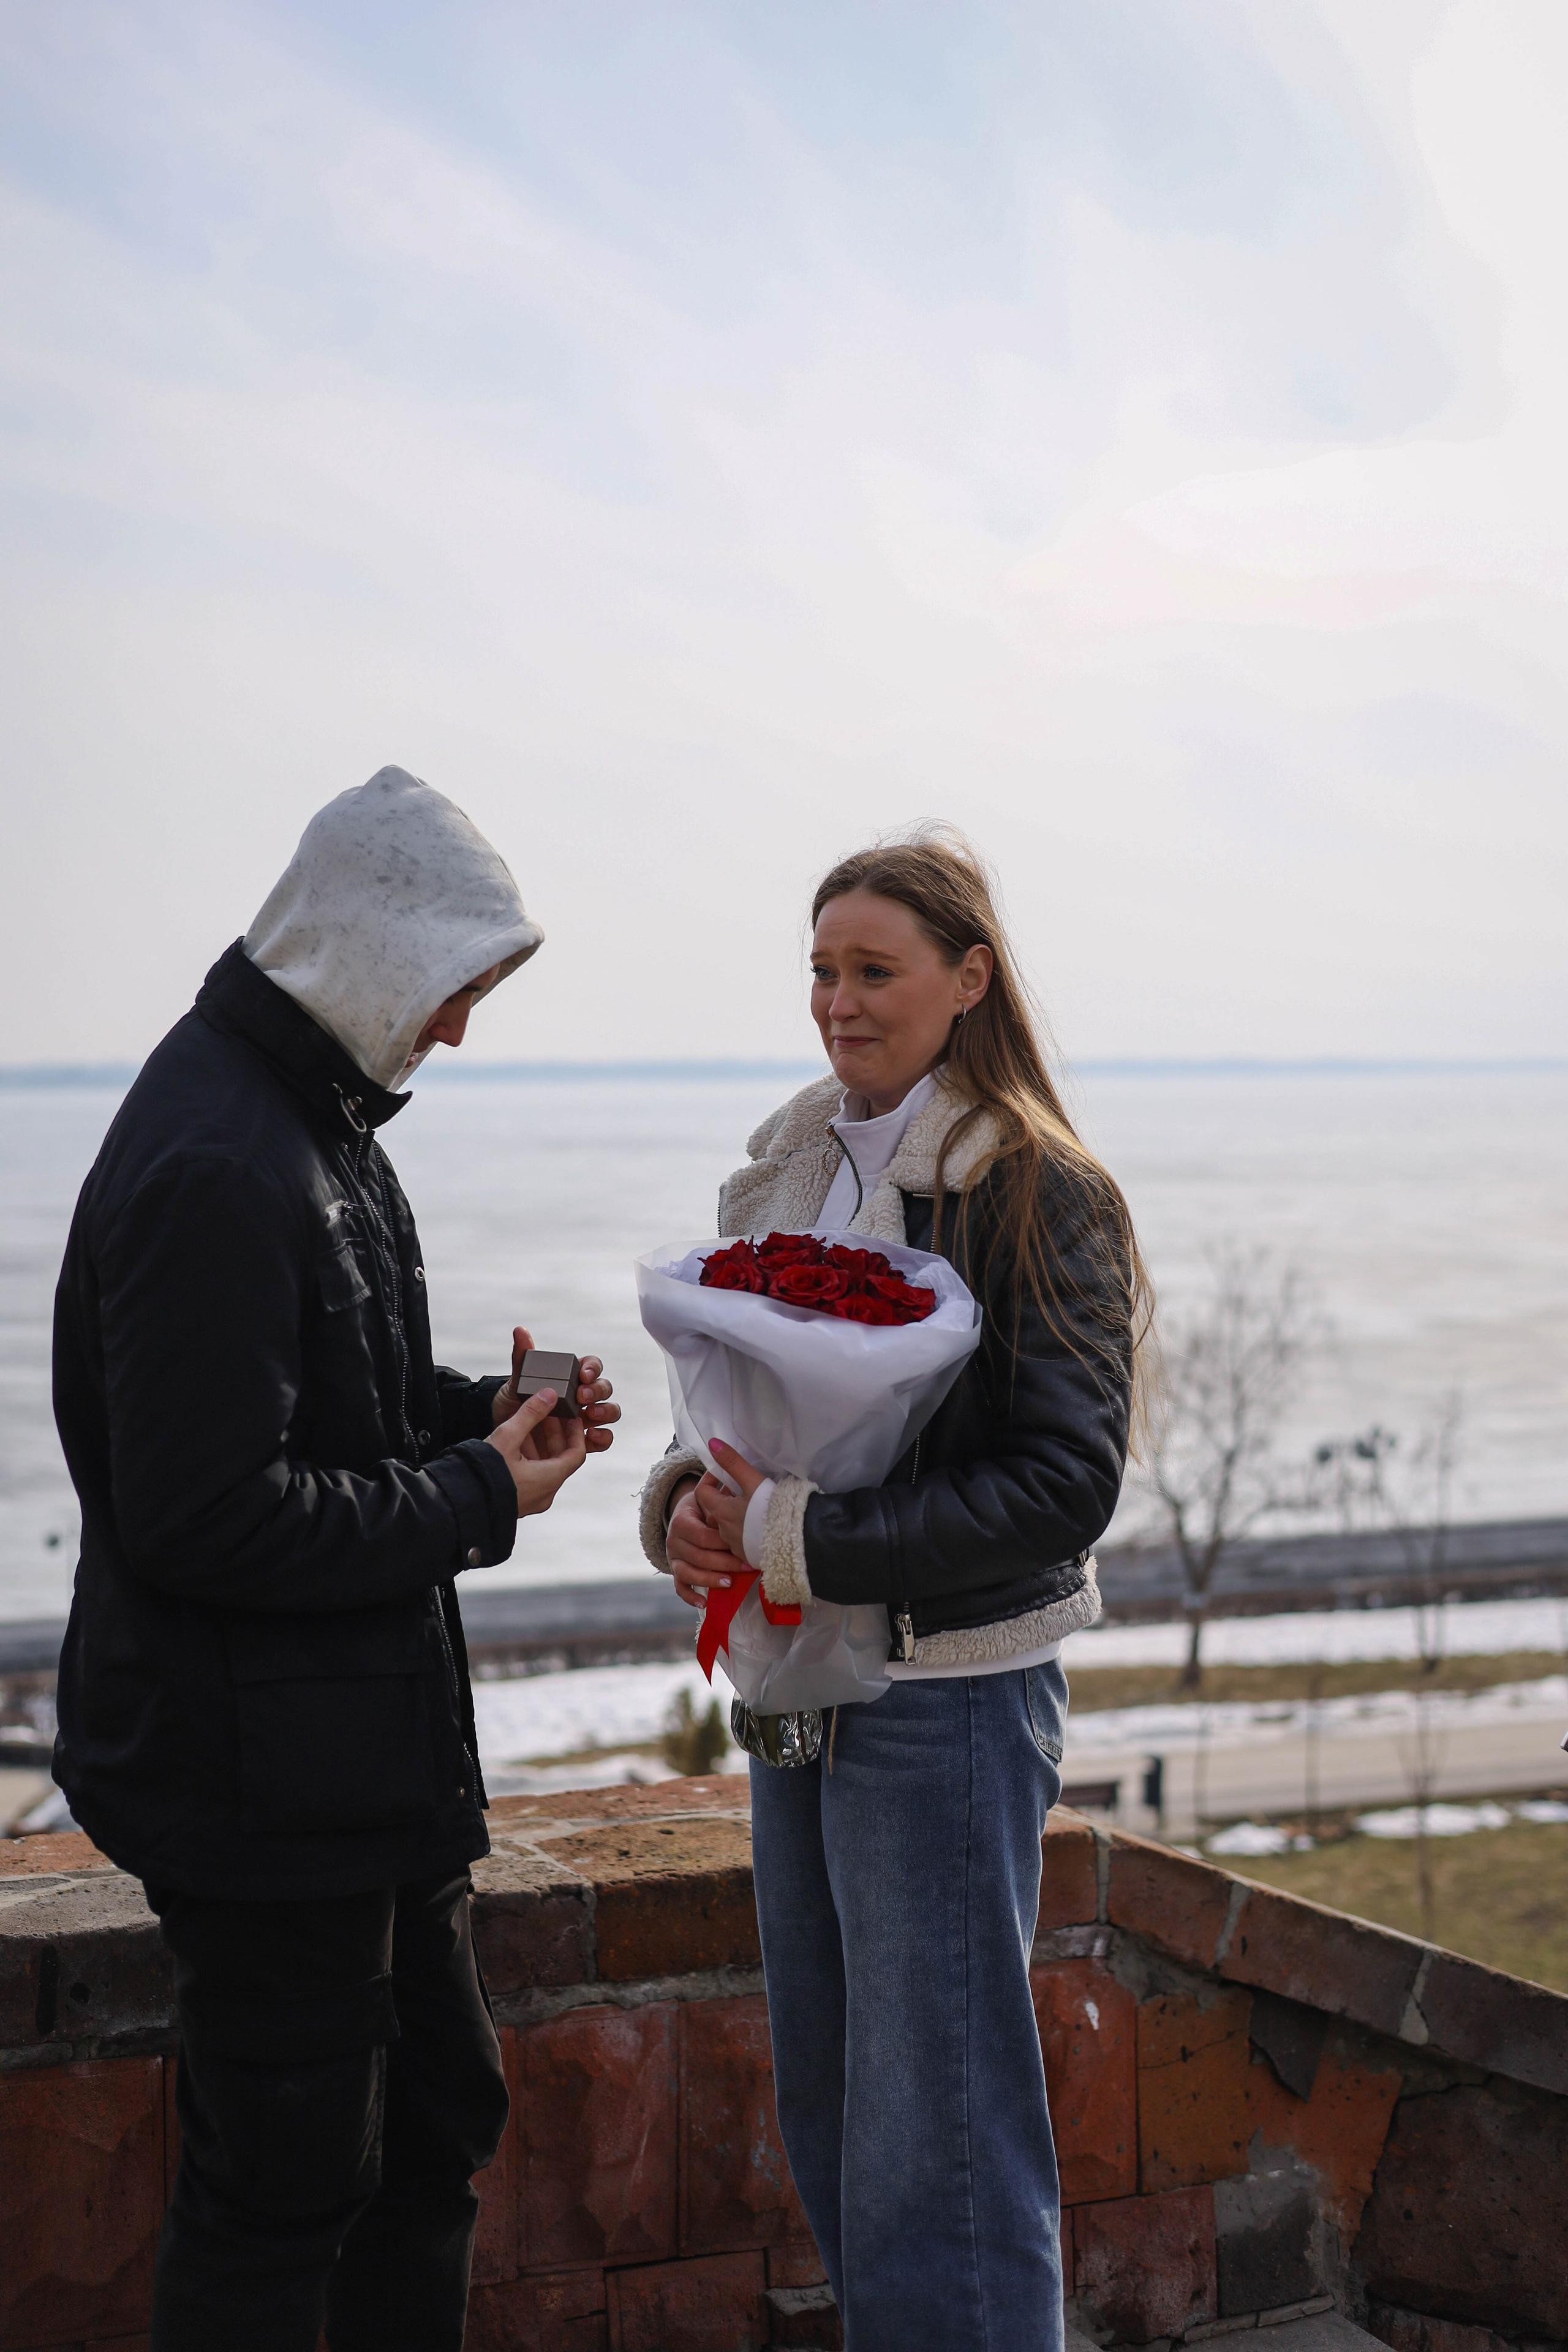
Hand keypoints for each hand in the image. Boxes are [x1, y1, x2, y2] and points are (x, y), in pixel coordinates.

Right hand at [485, 1386, 587, 1517]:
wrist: (458, 1501)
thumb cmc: (483, 1473)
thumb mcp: (508, 1437)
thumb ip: (530, 1413)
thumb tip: (548, 1395)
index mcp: (549, 1479)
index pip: (577, 1453)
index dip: (576, 1432)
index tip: (572, 1417)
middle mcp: (544, 1493)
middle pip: (560, 1459)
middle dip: (554, 1434)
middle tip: (548, 1414)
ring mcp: (531, 1500)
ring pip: (545, 1467)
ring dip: (539, 1445)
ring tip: (528, 1423)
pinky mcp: (517, 1501)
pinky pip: (532, 1477)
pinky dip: (529, 1458)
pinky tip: (515, 1442)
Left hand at [492, 1326, 619, 1452]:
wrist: (506, 1430)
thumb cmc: (514, 1401)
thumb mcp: (517, 1380)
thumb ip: (522, 1357)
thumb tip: (520, 1330)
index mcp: (571, 1377)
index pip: (592, 1366)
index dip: (593, 1368)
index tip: (583, 1375)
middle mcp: (582, 1396)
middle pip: (604, 1388)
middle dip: (597, 1391)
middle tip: (581, 1396)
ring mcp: (585, 1418)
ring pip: (610, 1411)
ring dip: (606, 1412)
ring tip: (590, 1415)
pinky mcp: (583, 1440)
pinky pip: (603, 1439)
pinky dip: (603, 1437)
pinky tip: (591, 1437)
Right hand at [665, 1477, 743, 1610]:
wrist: (684, 1517)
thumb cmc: (703, 1507)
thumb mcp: (706, 1494)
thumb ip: (715, 1486)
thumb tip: (727, 1467)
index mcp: (681, 1521)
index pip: (701, 1535)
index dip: (721, 1542)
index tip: (741, 1545)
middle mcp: (673, 1541)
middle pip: (697, 1556)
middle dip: (723, 1563)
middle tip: (745, 1567)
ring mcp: (673, 1558)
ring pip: (688, 1573)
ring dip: (709, 1580)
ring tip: (729, 1583)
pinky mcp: (676, 1571)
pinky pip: (680, 1587)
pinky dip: (690, 1596)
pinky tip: (705, 1603)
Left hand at [696, 1439, 768, 1563]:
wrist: (797, 1541)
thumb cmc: (774, 1510)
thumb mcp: (753, 1481)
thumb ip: (733, 1462)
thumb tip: (712, 1443)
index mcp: (721, 1512)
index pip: (702, 1492)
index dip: (710, 1479)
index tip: (724, 1473)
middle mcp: (724, 1531)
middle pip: (716, 1509)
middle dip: (726, 1497)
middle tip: (744, 1487)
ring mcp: (735, 1546)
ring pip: (728, 1525)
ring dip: (736, 1514)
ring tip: (755, 1505)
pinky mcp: (748, 1555)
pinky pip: (740, 1540)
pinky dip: (746, 1530)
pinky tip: (762, 1524)